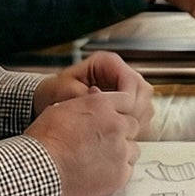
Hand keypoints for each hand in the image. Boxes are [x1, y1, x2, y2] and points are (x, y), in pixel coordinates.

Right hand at [25, 90, 138, 195]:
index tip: (111, 119)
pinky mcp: (120, 174)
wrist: (39, 170)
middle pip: (132, 125)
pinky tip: (100, 171)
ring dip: (121, 151)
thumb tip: (96, 97)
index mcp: (102, 105)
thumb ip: (87, 103)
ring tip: (100, 158)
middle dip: (121, 131)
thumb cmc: (44, 140)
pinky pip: (128, 169)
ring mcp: (120, 151)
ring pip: (133, 148)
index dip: (118, 111)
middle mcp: (116, 125)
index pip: (127, 101)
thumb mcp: (62, 108)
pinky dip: (118, 170)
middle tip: (103, 141)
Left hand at [33, 52, 152, 134]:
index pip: (130, 79)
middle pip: (143, 90)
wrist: (49, 99)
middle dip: (136, 110)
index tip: (120, 113)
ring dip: (137, 118)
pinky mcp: (125, 102)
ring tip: (122, 130)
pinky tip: (121, 133)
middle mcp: (119, 73)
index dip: (129, 98)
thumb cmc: (56, 92)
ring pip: (145, 103)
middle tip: (124, 125)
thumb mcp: (66, 91)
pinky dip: (134, 124)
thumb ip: (85, 97)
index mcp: (107, 63)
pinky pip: (139, 114)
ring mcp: (124, 87)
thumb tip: (103, 103)